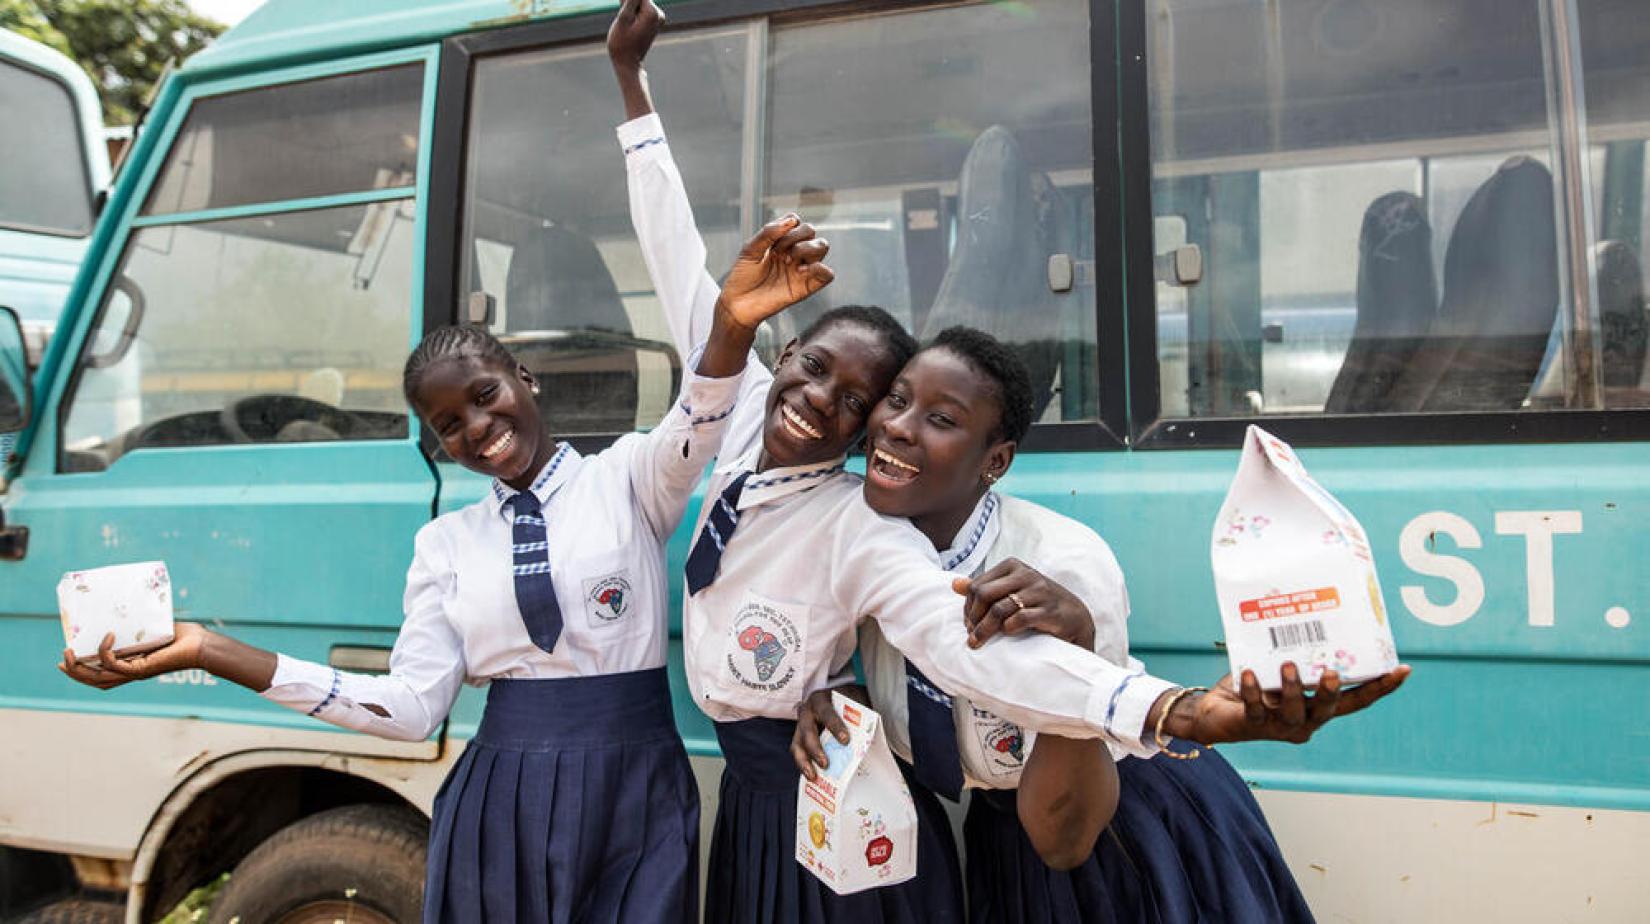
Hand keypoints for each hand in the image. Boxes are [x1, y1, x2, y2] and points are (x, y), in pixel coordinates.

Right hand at [59, 623, 209, 689]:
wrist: (203, 645)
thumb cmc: (185, 636)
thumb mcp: (154, 627)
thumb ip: (141, 621)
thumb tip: (131, 601)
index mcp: (132, 665)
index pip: (102, 674)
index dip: (82, 670)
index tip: (67, 658)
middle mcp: (132, 672)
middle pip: (95, 681)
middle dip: (75, 672)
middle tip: (62, 658)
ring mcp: (136, 672)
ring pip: (99, 678)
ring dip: (80, 668)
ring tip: (70, 652)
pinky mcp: (142, 669)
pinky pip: (116, 666)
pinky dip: (106, 653)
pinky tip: (107, 637)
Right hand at [607, 0, 664, 70]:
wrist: (628, 64)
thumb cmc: (622, 44)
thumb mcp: (623, 19)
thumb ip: (629, 1)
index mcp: (652, 12)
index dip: (625, 2)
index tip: (625, 18)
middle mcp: (658, 14)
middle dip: (627, 5)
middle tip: (626, 24)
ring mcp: (657, 18)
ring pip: (637, 4)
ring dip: (628, 10)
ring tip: (627, 27)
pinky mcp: (653, 21)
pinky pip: (639, 10)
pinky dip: (632, 14)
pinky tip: (630, 27)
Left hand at [716, 214, 833, 329]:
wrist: (738, 304)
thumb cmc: (742, 278)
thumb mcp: (750, 249)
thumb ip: (769, 232)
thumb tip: (792, 220)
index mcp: (780, 242)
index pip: (795, 221)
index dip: (787, 224)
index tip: (772, 240)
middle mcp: (793, 253)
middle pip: (810, 230)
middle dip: (795, 236)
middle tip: (778, 252)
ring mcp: (801, 268)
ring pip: (822, 246)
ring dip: (807, 248)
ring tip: (788, 260)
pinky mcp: (807, 286)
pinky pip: (828, 274)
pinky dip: (820, 268)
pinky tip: (800, 271)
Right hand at [790, 684, 865, 780]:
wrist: (838, 697)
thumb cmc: (847, 702)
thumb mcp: (854, 704)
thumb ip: (858, 719)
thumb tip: (868, 741)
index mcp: (821, 700)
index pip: (827, 713)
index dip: (835, 726)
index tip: (845, 740)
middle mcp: (806, 712)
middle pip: (807, 731)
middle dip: (815, 749)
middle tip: (825, 764)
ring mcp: (800, 726)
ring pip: (797, 745)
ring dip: (804, 762)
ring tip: (813, 776)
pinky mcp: (799, 739)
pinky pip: (799, 753)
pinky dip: (805, 765)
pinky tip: (813, 778)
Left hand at [954, 558, 1095, 650]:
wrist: (1075, 616)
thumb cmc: (1038, 603)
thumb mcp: (1011, 590)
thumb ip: (984, 587)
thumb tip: (954, 584)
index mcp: (1013, 566)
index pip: (977, 585)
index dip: (968, 607)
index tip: (968, 624)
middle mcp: (1026, 574)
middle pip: (984, 594)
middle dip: (973, 618)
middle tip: (971, 635)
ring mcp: (1039, 591)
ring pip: (998, 609)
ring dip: (984, 630)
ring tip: (977, 643)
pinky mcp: (1049, 610)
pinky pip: (1019, 619)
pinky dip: (1007, 629)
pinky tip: (1005, 635)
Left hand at [1170, 662, 1411, 745]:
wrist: (1216, 710)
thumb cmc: (1254, 683)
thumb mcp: (1277, 664)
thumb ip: (1293, 649)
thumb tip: (1306, 609)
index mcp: (1319, 705)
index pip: (1357, 699)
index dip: (1380, 687)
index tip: (1402, 669)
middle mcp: (1306, 720)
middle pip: (1329, 710)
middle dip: (1331, 692)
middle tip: (1333, 673)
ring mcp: (1280, 727)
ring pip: (1293, 712)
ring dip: (1291, 689)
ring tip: (1288, 665)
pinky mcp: (1253, 725)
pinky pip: (1256, 708)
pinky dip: (1254, 691)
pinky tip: (1251, 674)